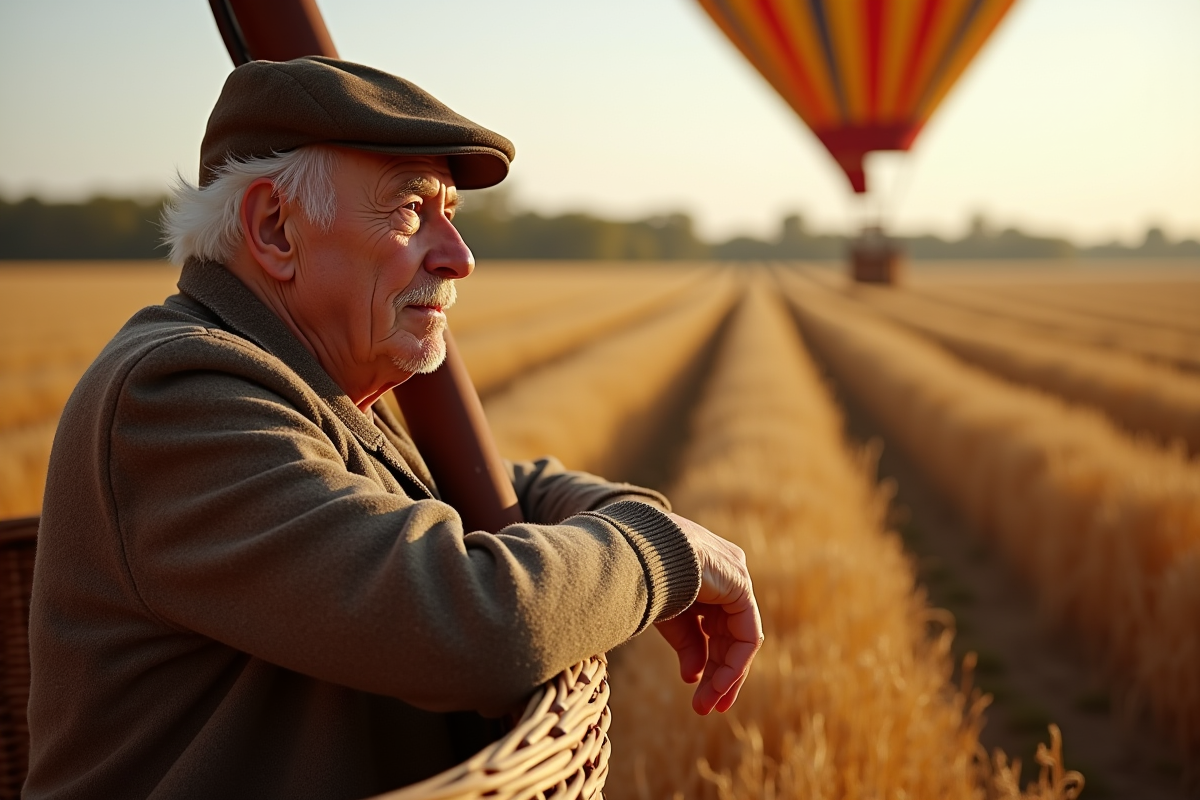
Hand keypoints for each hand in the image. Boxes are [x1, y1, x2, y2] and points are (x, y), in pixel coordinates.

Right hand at [654, 513, 762, 714]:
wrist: (639, 551)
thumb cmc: (644, 577)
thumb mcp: (668, 618)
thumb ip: (687, 644)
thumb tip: (694, 678)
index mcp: (706, 578)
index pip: (717, 628)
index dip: (710, 664)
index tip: (699, 695)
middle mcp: (727, 576)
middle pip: (729, 637)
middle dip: (718, 676)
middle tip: (705, 708)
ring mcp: (736, 578)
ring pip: (739, 640)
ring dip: (726, 676)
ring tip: (709, 704)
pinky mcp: (741, 586)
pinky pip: (746, 634)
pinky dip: (735, 662)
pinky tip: (719, 683)